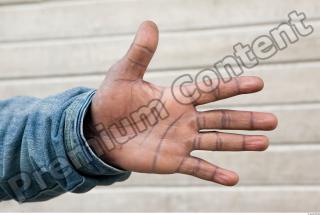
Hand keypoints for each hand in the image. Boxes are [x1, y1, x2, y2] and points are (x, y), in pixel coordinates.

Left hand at [84, 21, 277, 185]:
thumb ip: (140, 53)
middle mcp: (185, 118)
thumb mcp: (125, 74)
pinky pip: (197, 167)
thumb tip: (149, 23)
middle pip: (221, 117)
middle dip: (246, 119)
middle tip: (272, 120)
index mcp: (177, 96)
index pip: (210, 89)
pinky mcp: (172, 160)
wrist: (101, 130)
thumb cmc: (113, 99)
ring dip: (240, 143)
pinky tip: (233, 179)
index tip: (257, 83)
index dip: (233, 86)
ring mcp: (181, 140)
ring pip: (216, 141)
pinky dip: (215, 173)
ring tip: (264, 143)